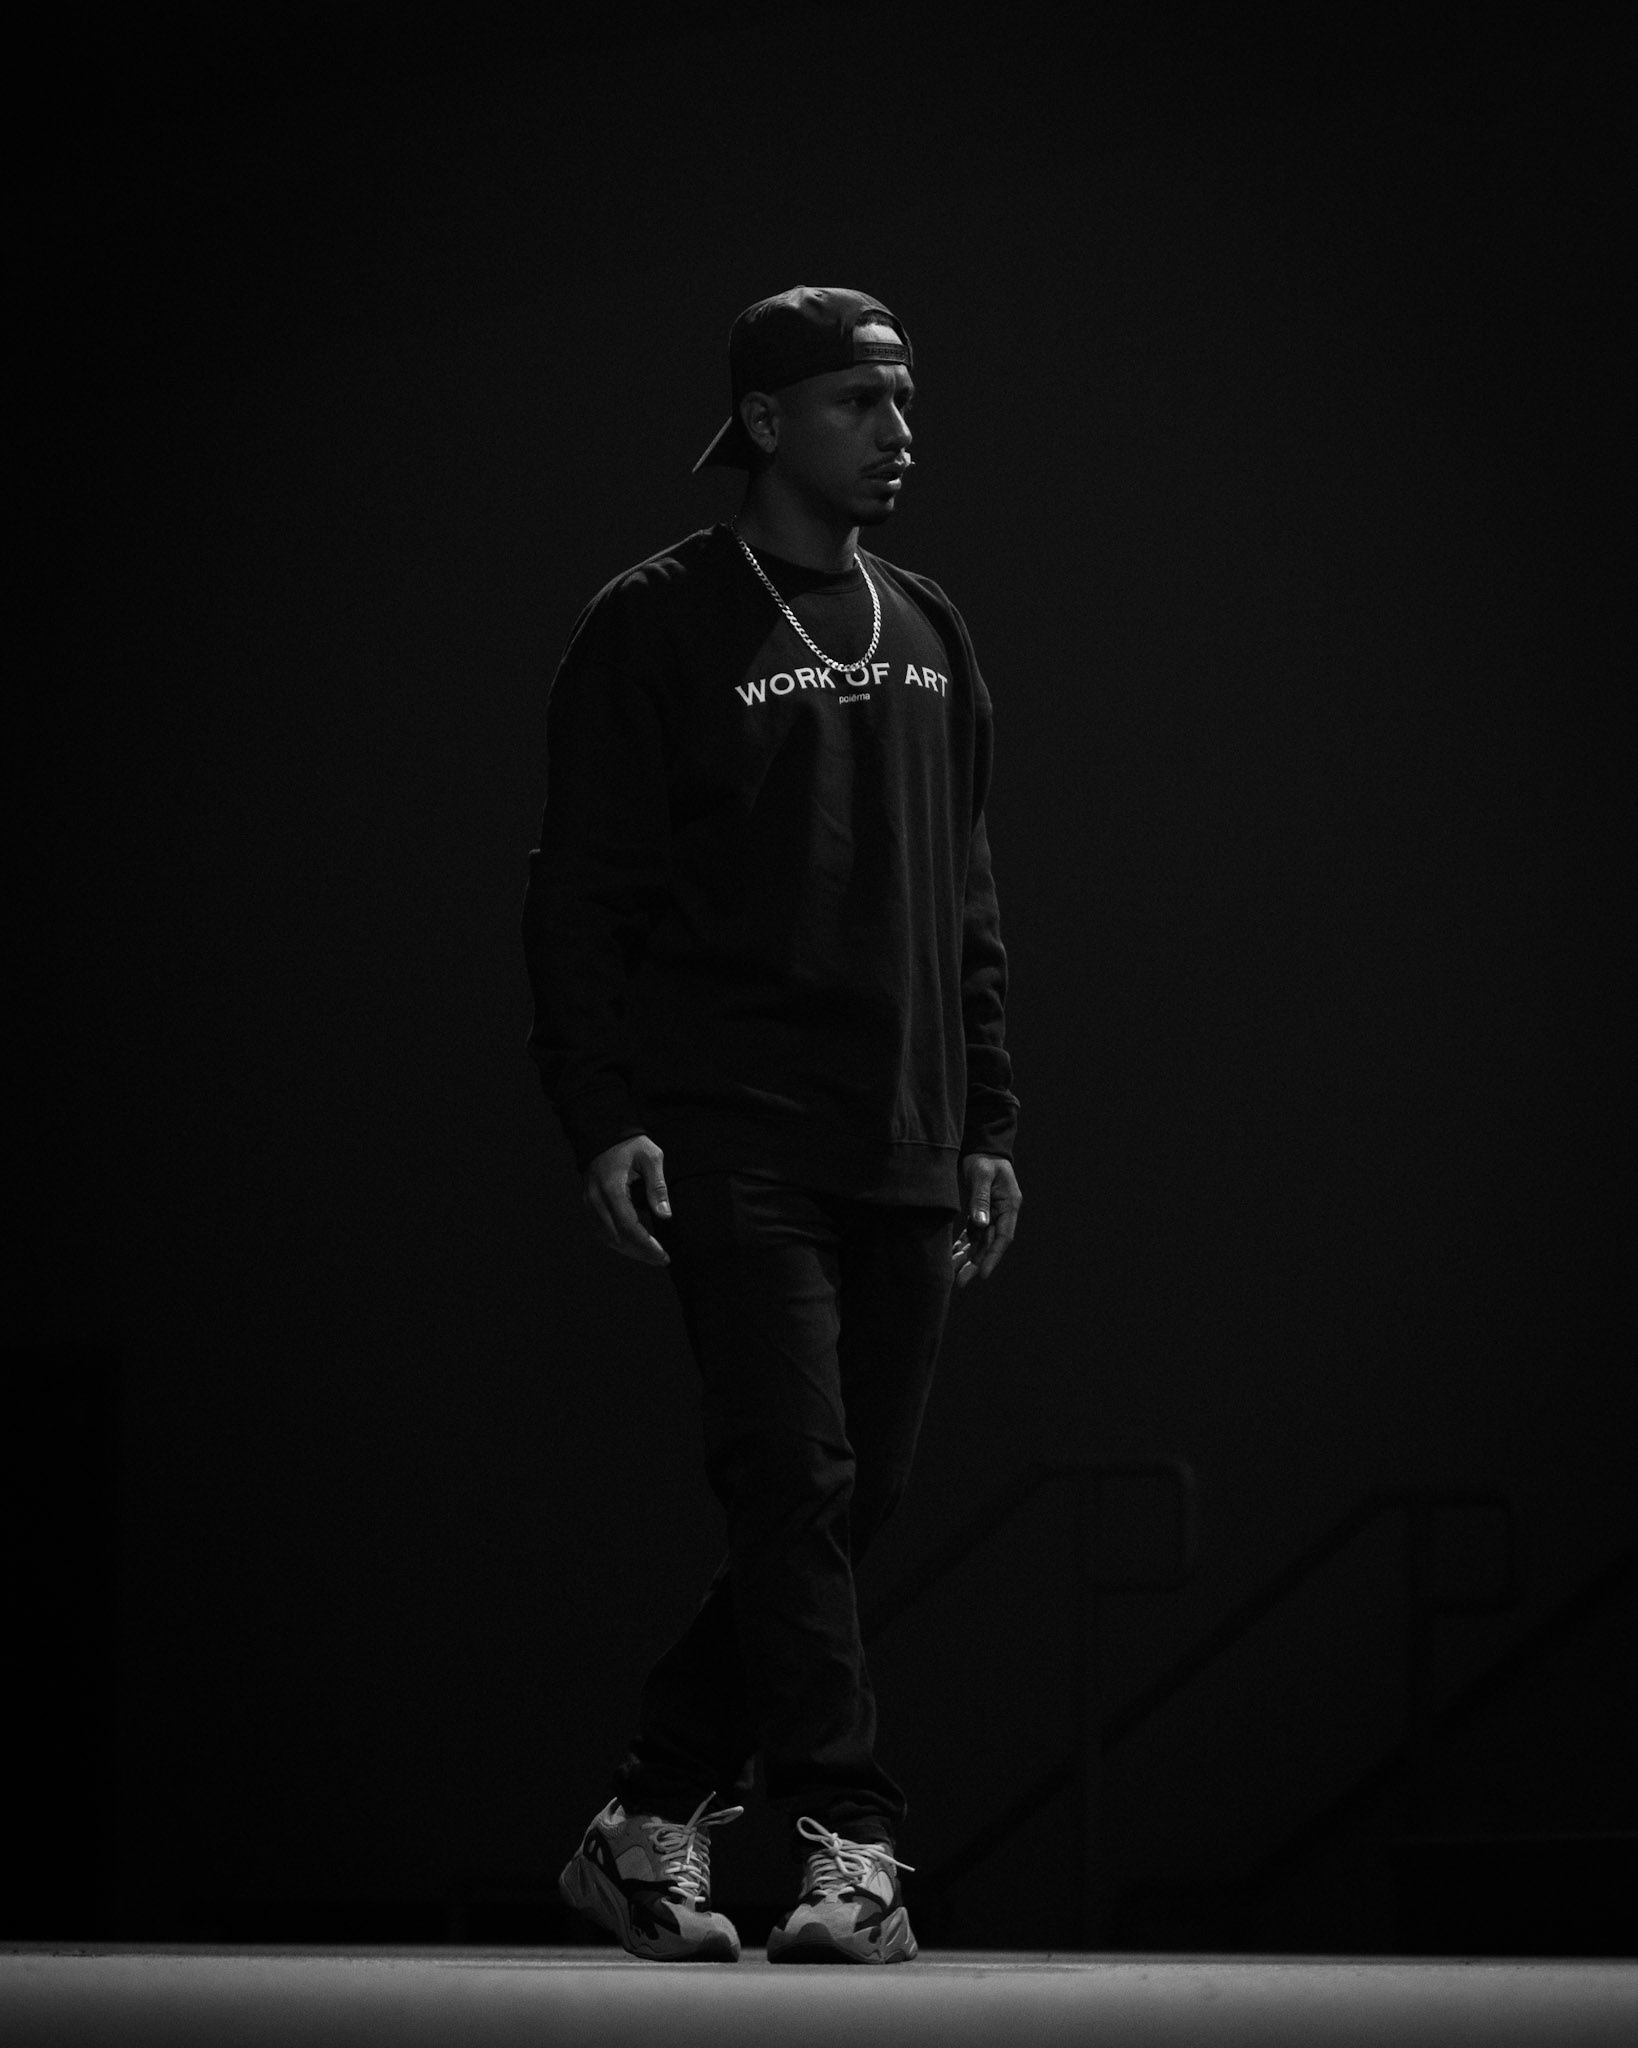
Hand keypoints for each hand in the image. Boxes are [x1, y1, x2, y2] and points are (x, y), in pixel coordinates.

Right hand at [583, 1134, 670, 1265]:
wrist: (605, 1133)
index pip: (628, 1226)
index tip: (662, 1255)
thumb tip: (665, 1215)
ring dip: (628, 1249)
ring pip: (607, 1237)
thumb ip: (657, 1186)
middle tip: (661, 1260)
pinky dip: (617, 1241)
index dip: (645, 1244)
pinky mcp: (589, 1202)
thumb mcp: (651, 1157)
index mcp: (612, 1188)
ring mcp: (590, 1201)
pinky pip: (600, 1229)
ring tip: (650, 1256)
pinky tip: (633, 1245)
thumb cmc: (631, 1144)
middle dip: (640, 1252)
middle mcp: (597, 1198)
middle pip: (616, 1237)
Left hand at [952, 1154, 1021, 1288]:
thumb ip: (981, 1199)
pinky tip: (954, 1256)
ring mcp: (993, 1214)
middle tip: (961, 1282)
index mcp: (1009, 1205)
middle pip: (990, 1244)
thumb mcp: (982, 1175)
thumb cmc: (984, 1159)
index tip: (982, 1274)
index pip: (1003, 1237)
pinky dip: (964, 1245)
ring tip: (952, 1272)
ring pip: (980, 1241)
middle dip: (976, 1263)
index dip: (992, 1257)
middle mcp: (1003, 1213)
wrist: (982, 1147)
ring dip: (967, 1257)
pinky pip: (973, 1233)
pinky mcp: (981, 1212)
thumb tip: (981, 1224)